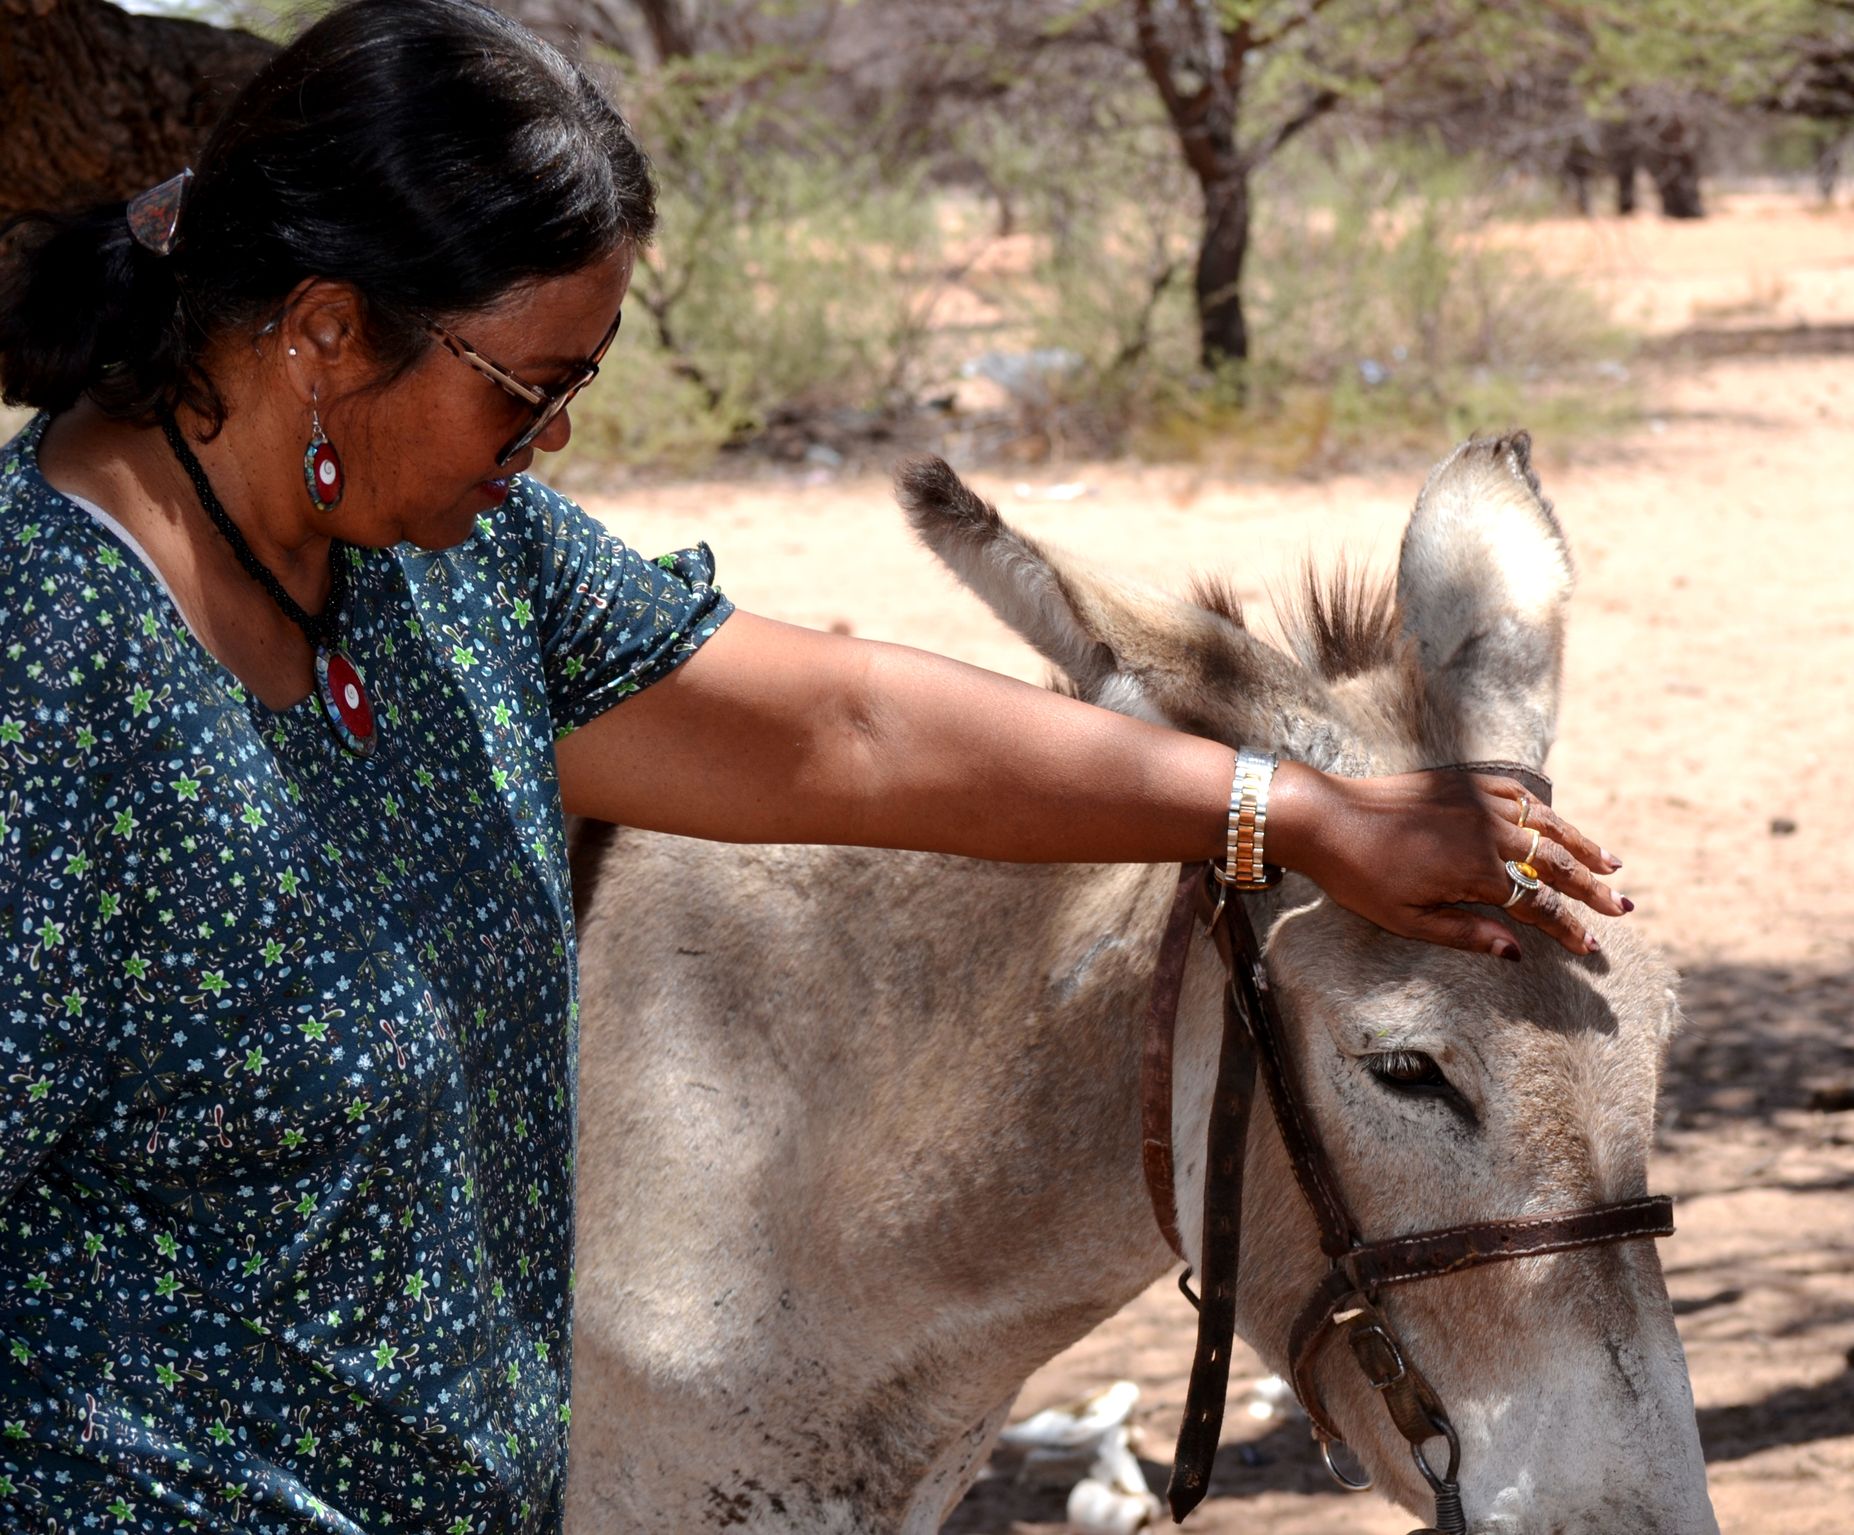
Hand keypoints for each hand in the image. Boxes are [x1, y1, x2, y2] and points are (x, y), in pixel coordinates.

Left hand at [1269, 763, 1627, 959]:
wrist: (1325, 815)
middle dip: (1592, 889)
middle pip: (1555, 865)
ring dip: (1582, 845)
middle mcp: (1488, 833)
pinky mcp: (1465, 781)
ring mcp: (1479, 802)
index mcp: (1476, 873)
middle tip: (1623, 907)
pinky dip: (1546, 811)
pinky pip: (1519, 794)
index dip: (1569, 928)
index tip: (1594, 946)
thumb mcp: (1408, 920)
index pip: (1539, 906)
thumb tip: (1517, 952)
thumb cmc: (1358, 875)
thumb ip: (1467, 933)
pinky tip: (1558, 824)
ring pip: (1547, 825)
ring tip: (1612, 865)